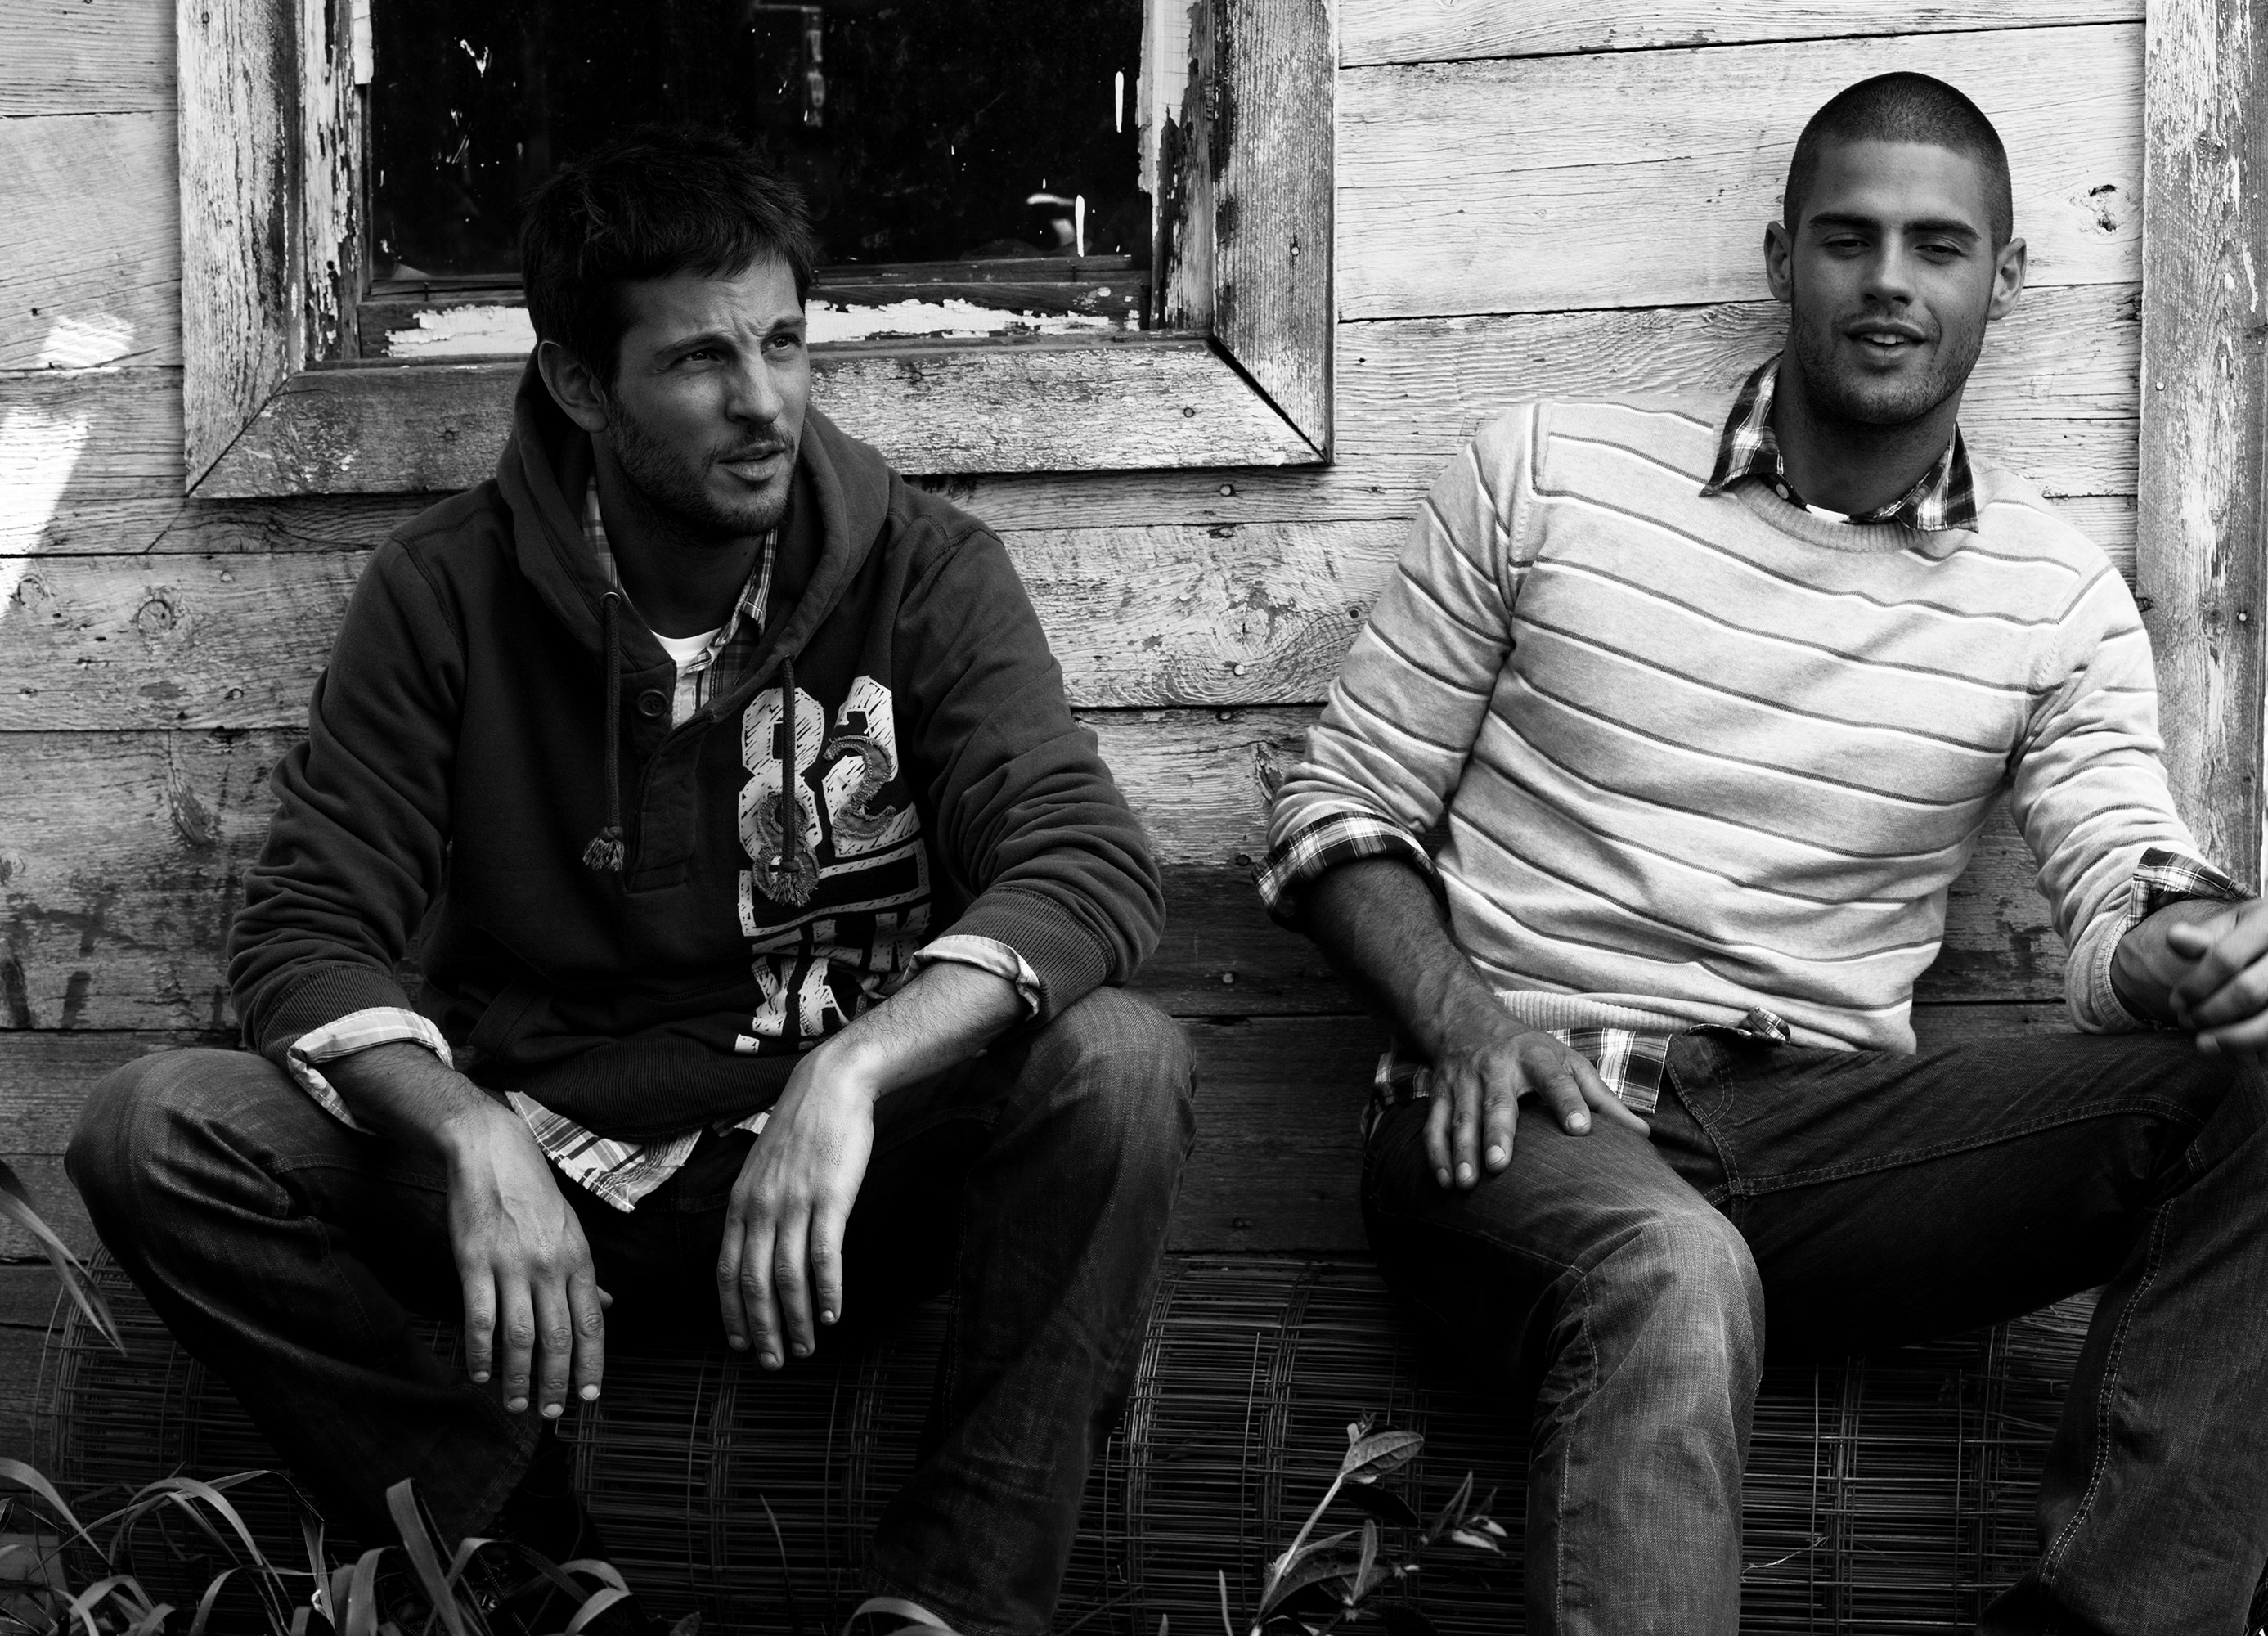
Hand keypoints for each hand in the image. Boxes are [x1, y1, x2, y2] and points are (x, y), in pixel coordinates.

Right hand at [439, 1100, 608, 1417]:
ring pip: (521, 1336)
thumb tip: (607, 1305)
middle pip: (559, 1338)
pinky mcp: (475, 1262)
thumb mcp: (571, 1230)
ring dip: (520, 1377)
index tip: (588, 1396)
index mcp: (579, 1259)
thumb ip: (585, 1274)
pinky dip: (480, 1353)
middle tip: (550, 1413)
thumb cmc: (533, 1193)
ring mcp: (512, 1264)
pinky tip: (479, 1373)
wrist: (492, 1153)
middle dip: (557, 1382)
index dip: (591, 1364)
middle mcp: (551, 1266)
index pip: (592, 1323)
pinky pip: (480, 1318)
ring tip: (517, 1403)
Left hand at [716, 1044, 877, 1366]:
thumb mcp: (763, 1170)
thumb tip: (757, 1250)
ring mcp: (794, 1203)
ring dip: (795, 1320)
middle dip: (762, 1329)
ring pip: (788, 1277)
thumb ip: (757, 1209)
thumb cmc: (801, 1130)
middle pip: (754, 1282)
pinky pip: (823, 1255)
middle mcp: (760, 1207)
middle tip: (772, 1361)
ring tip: (806, 1347)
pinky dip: (826, 1291)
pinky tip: (831, 1314)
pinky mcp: (828, 1198)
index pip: (726, 1271)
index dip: (732, 1313)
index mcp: (740, 1203)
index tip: (739, 1344)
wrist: (830, 1087)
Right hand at [1422, 1005, 1649, 1190]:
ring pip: (1461, 1116)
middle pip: (1498, 1101)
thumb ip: (1604, 1100)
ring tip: (1467, 1182)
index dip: (1568, 1101)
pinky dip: (1436, 1152)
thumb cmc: (1533, 1052)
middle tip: (1499, 1164)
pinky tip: (1444, 1180)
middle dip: (1497, 1132)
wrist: (1468, 1021)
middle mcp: (1498, 1066)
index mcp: (1538, 1057)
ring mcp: (1465, 1079)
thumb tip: (1644, 1136)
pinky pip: (1434, 1123)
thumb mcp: (1570, 1064)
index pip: (1556, 1079)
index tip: (1580, 1128)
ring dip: (1461, 1149)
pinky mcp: (1440, 1091)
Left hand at [2154, 898, 2267, 1053]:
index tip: (2176, 1002)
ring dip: (2233, 1038)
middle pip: (2248, 991)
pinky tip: (2238, 1053)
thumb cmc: (2253, 936)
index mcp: (2267, 923)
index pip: (2225, 959)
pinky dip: (2255, 1046)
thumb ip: (2205, 938)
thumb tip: (2174, 937)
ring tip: (2204, 1044)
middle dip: (2210, 1012)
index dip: (2196, 984)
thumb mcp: (2233, 927)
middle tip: (2187, 1021)